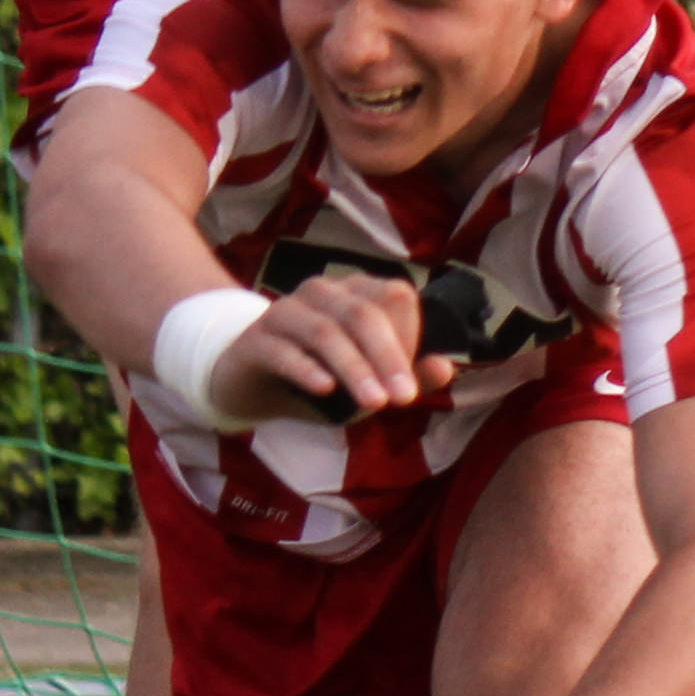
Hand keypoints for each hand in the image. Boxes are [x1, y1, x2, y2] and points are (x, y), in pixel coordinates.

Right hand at [201, 271, 456, 425]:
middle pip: (362, 313)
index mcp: (355, 291)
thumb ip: (407, 374)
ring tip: (374, 404)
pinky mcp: (255, 339)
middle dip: (388, 357)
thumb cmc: (318, 378)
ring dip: (354, 368)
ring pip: (325, 331)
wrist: (249, 385)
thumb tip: (445, 368)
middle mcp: (322, 291)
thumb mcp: (366, 380)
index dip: (409, 336)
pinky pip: (283, 349)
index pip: (394, 297)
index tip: (412, 383)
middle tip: (404, 399)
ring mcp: (285, 311)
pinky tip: (324, 390)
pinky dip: (306, 369)